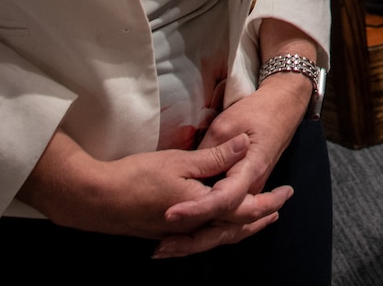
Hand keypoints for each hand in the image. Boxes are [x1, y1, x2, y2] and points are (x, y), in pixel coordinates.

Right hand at [18, 131, 280, 243]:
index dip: (268, 201)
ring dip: (240, 228)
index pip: (245, 208)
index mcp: (203, 209)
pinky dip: (217, 232)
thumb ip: (216, 156)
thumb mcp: (181, 161)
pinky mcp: (165, 235)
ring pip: (218, 236)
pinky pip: (201, 238)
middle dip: (259, 219)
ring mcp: (178, 236)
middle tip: (278, 209)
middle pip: (235, 228)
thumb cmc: (137, 177)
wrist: (95, 200)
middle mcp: (194, 229)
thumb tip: (246, 144)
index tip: (286, 192)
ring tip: (256, 220)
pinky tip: (216, 226)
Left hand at [153, 72, 310, 257]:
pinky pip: (229, 220)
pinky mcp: (245, 190)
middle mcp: (252, 188)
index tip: (169, 213)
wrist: (284, 106)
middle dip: (191, 241)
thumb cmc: (258, 111)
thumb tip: (190, 173)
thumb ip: (209, 153)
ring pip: (227, 229)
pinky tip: (185, 238)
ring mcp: (250, 191)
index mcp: (250, 171)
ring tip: (164, 248)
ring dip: (195, 241)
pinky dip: (208, 232)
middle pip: (224, 227)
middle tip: (159, 248)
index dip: (195, 209)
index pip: (221, 200)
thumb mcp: (227, 124)